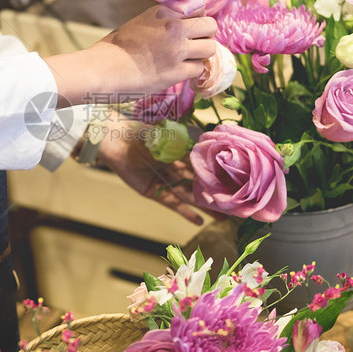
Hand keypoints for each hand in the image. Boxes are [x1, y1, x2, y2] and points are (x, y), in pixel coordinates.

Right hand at [44, 5, 215, 107]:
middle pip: (210, 26)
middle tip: (194, 46)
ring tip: (188, 60)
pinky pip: (199, 69)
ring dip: (201, 56)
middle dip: (205, 36)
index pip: (198, 8)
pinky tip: (179, 72)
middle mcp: (174, 28)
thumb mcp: (140, 23)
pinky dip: (192, 72)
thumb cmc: (115, 48)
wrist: (103, 69)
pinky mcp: (177, 72)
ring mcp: (177, 50)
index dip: (198, 20)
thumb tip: (183, 25)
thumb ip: (163, 21)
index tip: (192, 29)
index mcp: (164, 12)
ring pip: (210, 48)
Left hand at [94, 114, 223, 225]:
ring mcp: (166, 181)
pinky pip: (173, 204)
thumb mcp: (169, 133)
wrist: (115, 139)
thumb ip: (188, 140)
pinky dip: (185, 212)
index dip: (220, 175)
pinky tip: (199, 221)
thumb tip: (212, 142)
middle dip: (217, 195)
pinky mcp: (154, 192)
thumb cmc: (141, 130)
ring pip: (190, 197)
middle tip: (236, 207)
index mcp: (181, 152)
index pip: (205, 166)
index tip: (237, 184)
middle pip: (200, 185)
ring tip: (224, 217)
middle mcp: (176, 168)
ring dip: (206, 207)